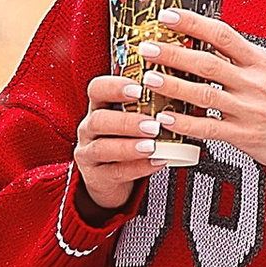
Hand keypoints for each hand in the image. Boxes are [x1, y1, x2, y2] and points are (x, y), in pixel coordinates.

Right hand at [73, 70, 156, 218]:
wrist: (109, 179)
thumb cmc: (123, 142)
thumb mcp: (129, 121)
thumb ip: (146, 108)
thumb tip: (177, 93)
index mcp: (99, 108)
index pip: (97, 89)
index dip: (115, 87)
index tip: (139, 90)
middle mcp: (89, 129)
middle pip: (99, 120)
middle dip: (128, 122)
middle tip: (153, 125)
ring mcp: (89, 153)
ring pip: (102, 148)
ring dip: (130, 146)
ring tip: (153, 146)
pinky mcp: (96, 176)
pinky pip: (115, 172)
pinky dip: (138, 168)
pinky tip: (157, 162)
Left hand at [138, 10, 265, 210]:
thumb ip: (246, 62)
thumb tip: (215, 45)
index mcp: (261, 63)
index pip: (223, 34)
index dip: (193, 23)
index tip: (169, 16)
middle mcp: (255, 83)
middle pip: (207, 63)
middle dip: (173, 53)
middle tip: (148, 47)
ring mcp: (250, 110)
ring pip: (203, 95)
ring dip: (173, 86)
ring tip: (150, 80)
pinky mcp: (245, 136)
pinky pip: (209, 128)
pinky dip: (185, 123)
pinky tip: (167, 119)